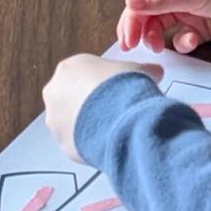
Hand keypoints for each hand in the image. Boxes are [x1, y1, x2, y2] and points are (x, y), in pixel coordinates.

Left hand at [43, 53, 158, 158]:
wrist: (119, 119)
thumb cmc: (122, 89)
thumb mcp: (137, 70)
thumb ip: (142, 70)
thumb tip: (154, 71)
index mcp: (68, 68)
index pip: (82, 73)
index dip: (102, 81)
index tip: (115, 88)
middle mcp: (55, 92)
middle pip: (72, 96)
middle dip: (90, 102)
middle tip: (113, 107)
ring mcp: (55, 119)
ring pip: (72, 121)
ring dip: (88, 123)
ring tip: (113, 126)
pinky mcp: (62, 143)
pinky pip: (77, 141)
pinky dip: (89, 141)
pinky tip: (108, 139)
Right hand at [118, 0, 210, 55]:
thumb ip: (160, 1)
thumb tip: (129, 1)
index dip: (131, 18)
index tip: (127, 39)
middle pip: (149, 15)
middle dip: (141, 31)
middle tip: (134, 48)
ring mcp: (189, 11)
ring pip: (162, 28)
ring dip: (159, 38)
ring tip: (160, 47)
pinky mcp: (201, 28)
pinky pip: (182, 38)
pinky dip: (183, 43)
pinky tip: (192, 42)